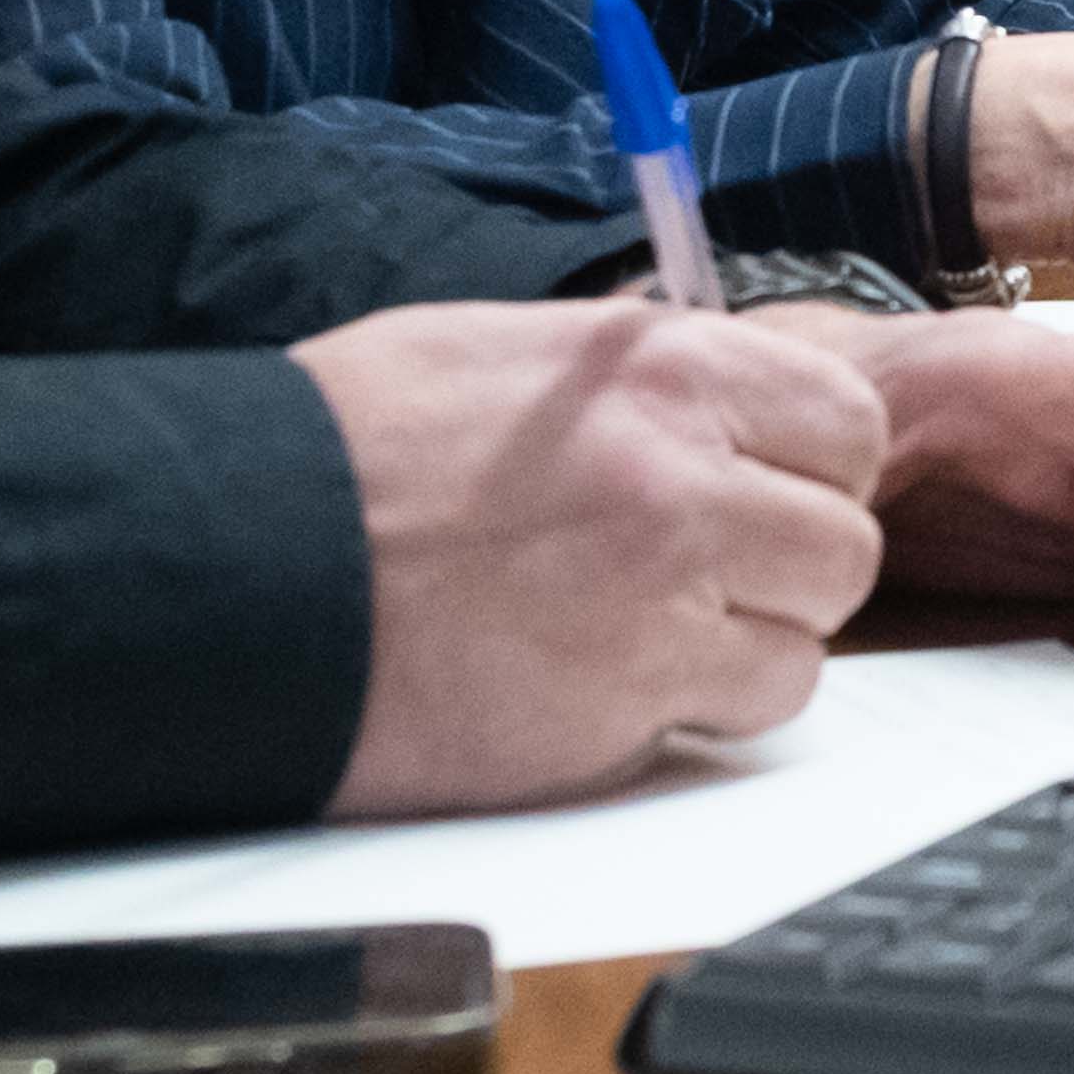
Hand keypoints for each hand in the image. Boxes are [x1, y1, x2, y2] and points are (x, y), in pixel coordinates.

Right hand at [301, 296, 886, 816]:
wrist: (225, 562)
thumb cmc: (344, 453)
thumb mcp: (504, 352)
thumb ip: (638, 373)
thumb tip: (721, 389)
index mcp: (660, 368)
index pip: (848, 422)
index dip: (813, 468)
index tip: (763, 489)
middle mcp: (681, 475)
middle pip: (845, 543)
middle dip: (787, 569)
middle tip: (701, 577)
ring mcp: (658, 599)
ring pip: (805, 646)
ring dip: (744, 651)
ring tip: (636, 636)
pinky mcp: (618, 709)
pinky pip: (729, 721)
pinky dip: (685, 717)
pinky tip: (597, 687)